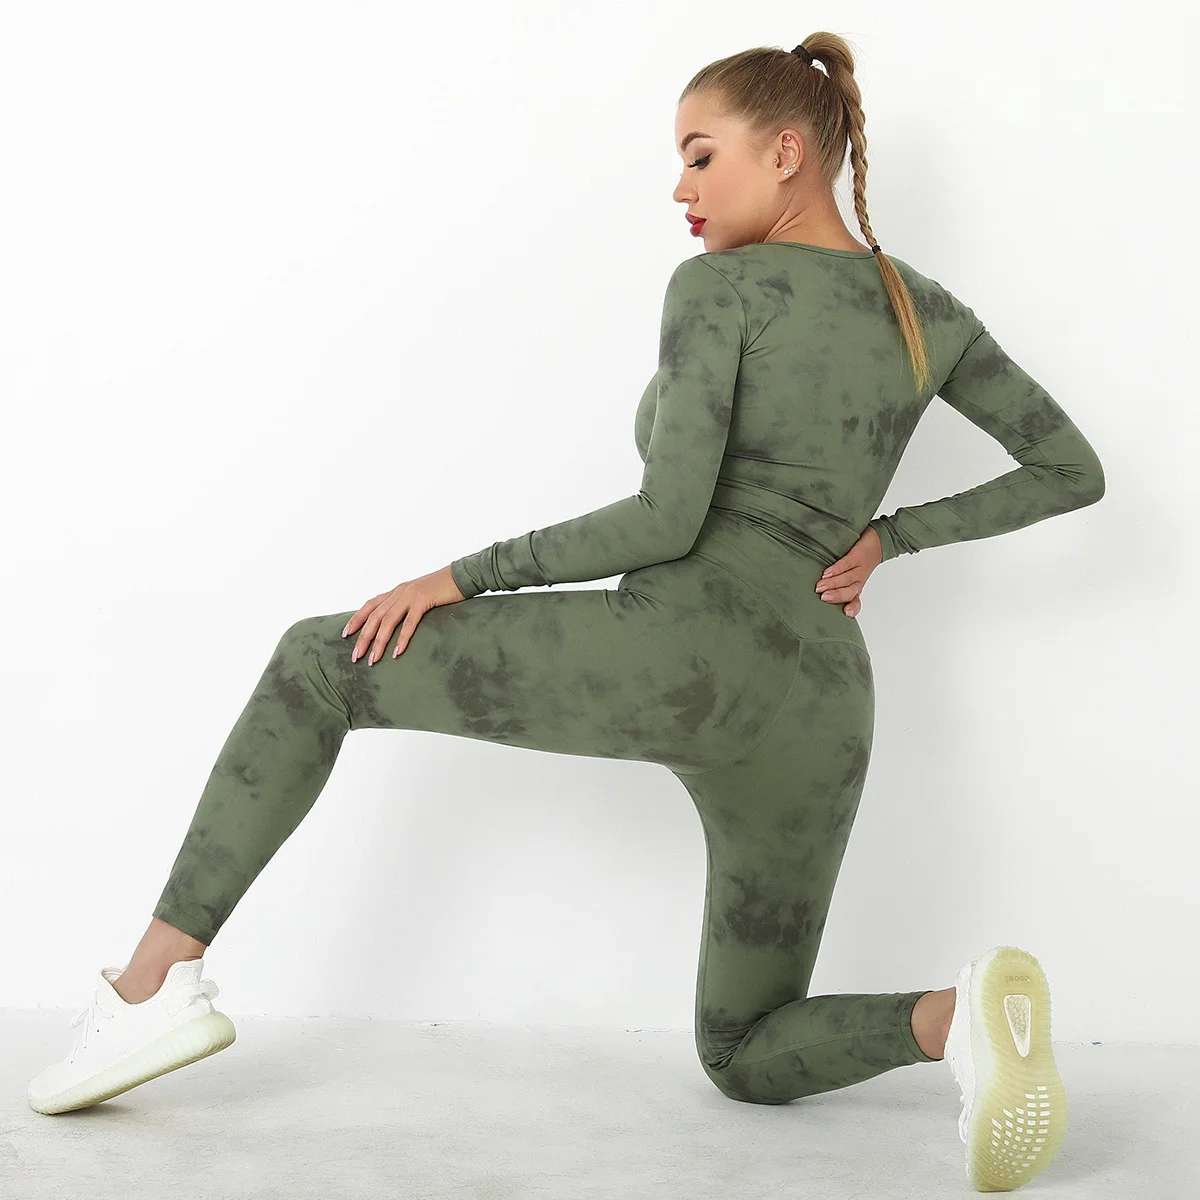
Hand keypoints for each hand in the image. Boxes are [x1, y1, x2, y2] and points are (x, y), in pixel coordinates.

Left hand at [343, 564, 467, 664]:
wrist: (462, 576)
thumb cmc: (444, 590)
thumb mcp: (420, 597)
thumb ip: (408, 607)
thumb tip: (399, 624)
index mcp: (397, 591)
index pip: (370, 605)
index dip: (356, 619)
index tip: (345, 634)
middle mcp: (400, 592)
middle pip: (374, 617)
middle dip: (363, 637)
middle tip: (355, 656)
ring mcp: (410, 595)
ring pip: (388, 621)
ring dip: (378, 642)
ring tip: (373, 659)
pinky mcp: (424, 600)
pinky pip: (410, 622)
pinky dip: (402, 638)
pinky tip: (397, 652)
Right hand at [814, 525, 882, 618]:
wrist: (877, 542)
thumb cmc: (860, 561)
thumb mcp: (849, 576)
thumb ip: (835, 585)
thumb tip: (815, 594)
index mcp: (856, 588)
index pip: (855, 602)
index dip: (852, 608)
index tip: (846, 613)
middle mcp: (858, 581)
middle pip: (850, 592)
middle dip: (836, 596)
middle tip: (823, 597)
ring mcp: (859, 568)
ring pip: (847, 579)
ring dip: (833, 584)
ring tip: (819, 586)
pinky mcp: (858, 556)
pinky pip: (847, 564)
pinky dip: (836, 569)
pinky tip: (827, 573)